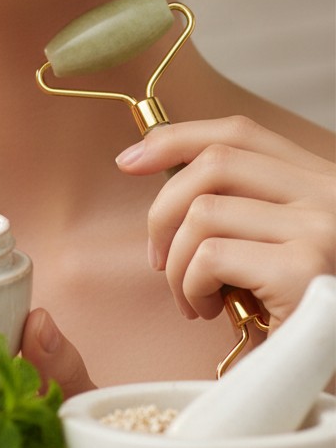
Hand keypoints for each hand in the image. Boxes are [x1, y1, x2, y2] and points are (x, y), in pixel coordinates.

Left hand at [116, 116, 335, 328]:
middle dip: (163, 209)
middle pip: (214, 162)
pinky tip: (209, 311)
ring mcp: (321, 228)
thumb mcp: (276, 244)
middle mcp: (329, 195)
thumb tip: (162, 173)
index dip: (176, 138)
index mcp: (321, 182)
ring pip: (203, 213)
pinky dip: (192, 285)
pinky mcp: (304, 268)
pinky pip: (210, 256)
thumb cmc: (301, 314)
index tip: (130, 159)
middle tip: (158, 257)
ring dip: (177, 262)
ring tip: (192, 298)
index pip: (240, 133)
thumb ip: (243, 207)